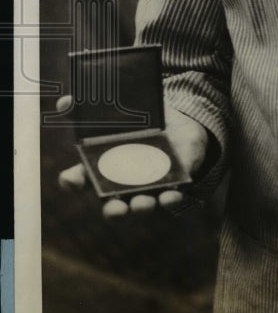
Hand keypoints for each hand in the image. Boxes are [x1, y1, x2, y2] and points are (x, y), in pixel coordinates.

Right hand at [57, 100, 208, 217]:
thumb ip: (92, 109)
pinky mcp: (173, 185)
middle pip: (112, 207)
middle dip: (113, 211)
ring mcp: (147, 189)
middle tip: (115, 208)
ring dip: (141, 207)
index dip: (72, 181)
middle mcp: (121, 186)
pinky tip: (170, 196)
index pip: (79, 179)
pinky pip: (170, 198)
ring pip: (141, 206)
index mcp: (100, 168)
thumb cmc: (139, 125)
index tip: (71, 178)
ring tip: (142, 203)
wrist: (177, 127)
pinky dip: (169, 199)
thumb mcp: (119, 114)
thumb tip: (65, 102)